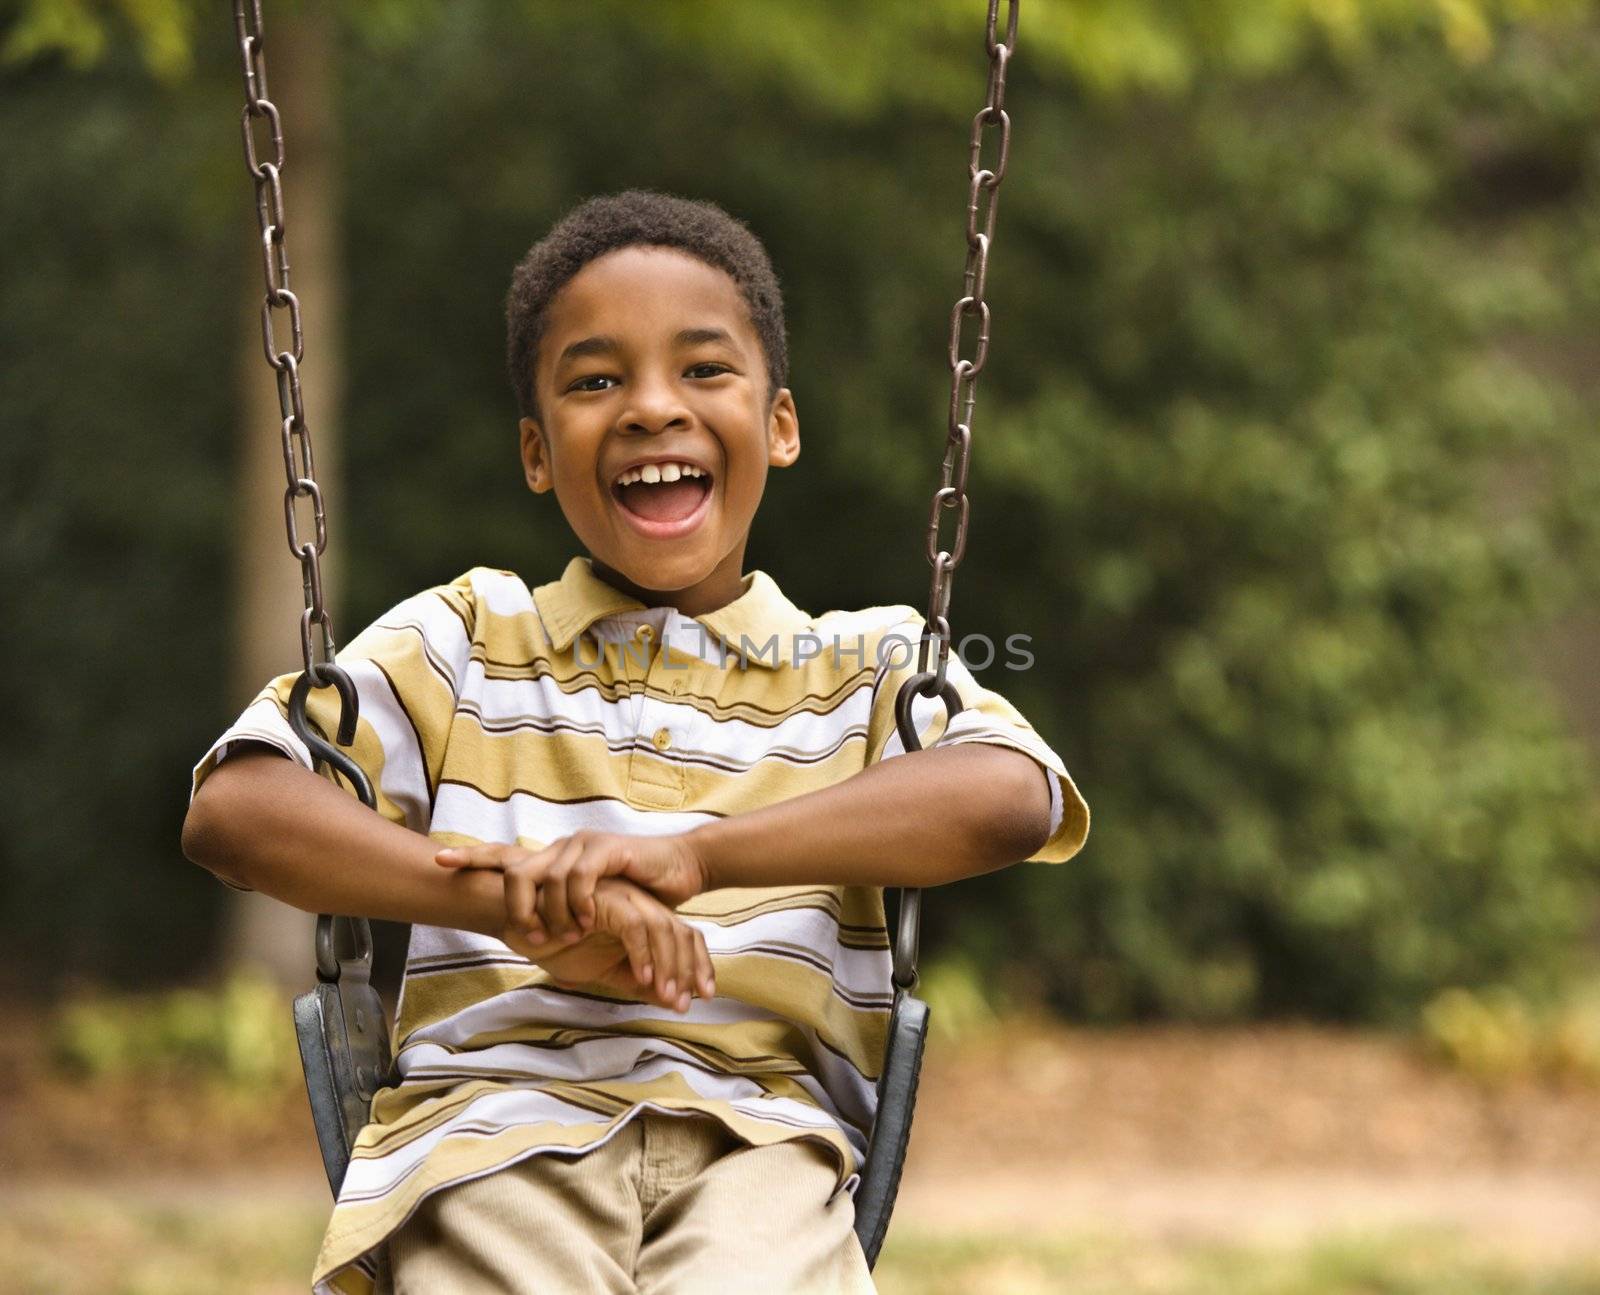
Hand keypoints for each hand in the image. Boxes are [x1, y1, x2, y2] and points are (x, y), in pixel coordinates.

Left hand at [436, 830, 707, 945]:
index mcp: (551, 861)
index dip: (470, 857)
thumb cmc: (633, 895)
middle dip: (512, 906)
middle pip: (516, 868)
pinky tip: (588, 920)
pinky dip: (580, 901)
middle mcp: (561, 847)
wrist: (677, 871)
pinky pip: (580, 876)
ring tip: (566, 938)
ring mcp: (582, 845)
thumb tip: (524, 935)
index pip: (503, 855)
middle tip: (521, 936)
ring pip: (547, 878)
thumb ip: (557, 914)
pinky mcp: (607, 849)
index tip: (437, 861)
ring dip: (553, 914)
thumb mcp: (588, 908)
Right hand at [500, 876, 714, 1012]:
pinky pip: (633, 924)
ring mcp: (624, 897)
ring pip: (662, 927)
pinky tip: (642, 977)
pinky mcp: (607, 898)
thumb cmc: (558, 942)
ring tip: (666, 996)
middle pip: (681, 932)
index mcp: (643, 918)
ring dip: (668, 964)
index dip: (696, 967)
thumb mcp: (605, 971)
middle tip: (685, 1004)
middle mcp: (639, 904)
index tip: (699, 999)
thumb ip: (637, 982)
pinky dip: (642, 951)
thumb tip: (671, 1002)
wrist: (519, 920)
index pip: (684, 938)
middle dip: (688, 969)